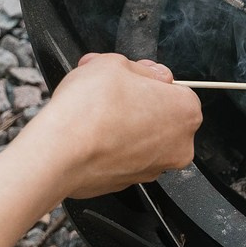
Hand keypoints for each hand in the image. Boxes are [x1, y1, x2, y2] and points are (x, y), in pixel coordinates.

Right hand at [23, 52, 202, 199]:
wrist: (59, 152)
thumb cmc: (89, 110)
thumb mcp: (115, 63)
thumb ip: (142, 68)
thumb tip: (150, 74)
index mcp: (185, 111)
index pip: (175, 88)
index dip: (146, 79)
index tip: (127, 78)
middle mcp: (178, 145)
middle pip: (160, 115)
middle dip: (134, 102)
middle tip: (106, 92)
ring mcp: (154, 168)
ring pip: (142, 138)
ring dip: (123, 125)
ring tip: (93, 113)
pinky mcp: (129, 183)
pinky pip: (124, 158)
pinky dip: (111, 147)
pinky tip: (91, 136)